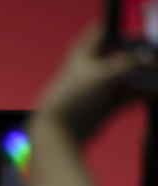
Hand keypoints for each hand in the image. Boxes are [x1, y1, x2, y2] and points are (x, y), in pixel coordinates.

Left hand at [31, 24, 145, 142]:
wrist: (60, 131)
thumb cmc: (74, 98)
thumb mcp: (104, 75)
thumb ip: (129, 64)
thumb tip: (149, 59)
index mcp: (83, 53)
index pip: (103, 32)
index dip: (121, 31)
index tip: (138, 37)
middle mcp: (92, 68)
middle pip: (121, 54)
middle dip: (138, 56)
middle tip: (151, 61)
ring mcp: (99, 87)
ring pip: (127, 76)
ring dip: (143, 77)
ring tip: (154, 78)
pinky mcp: (106, 104)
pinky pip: (129, 95)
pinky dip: (140, 93)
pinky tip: (152, 93)